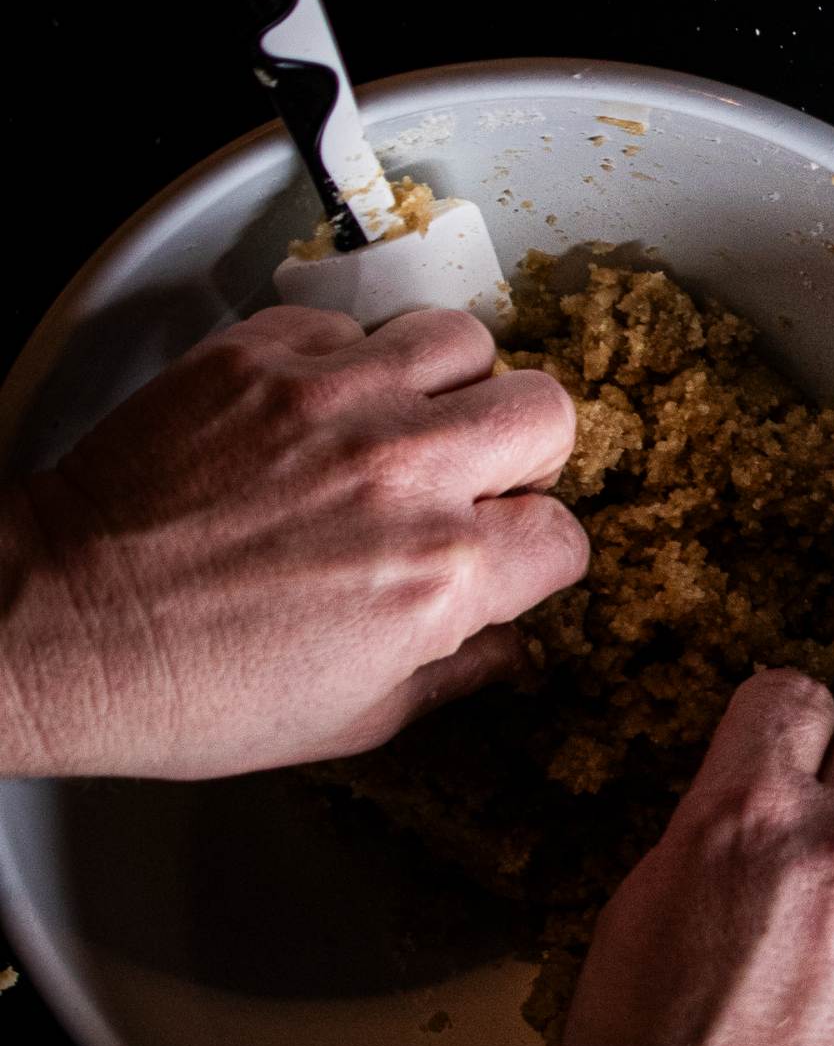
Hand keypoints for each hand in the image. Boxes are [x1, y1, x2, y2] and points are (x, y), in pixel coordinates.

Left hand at [0, 305, 582, 779]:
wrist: (56, 626)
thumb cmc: (190, 688)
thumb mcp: (354, 719)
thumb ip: (456, 674)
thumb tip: (509, 646)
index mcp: (442, 576)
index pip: (564, 535)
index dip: (537, 554)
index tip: (506, 556)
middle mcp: (404, 474)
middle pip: (546, 412)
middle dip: (522, 453)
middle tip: (473, 478)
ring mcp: (333, 401)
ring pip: (464, 341)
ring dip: (448, 385)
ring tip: (404, 422)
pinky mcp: (261, 357)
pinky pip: (352, 326)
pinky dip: (347, 362)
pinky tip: (316, 413)